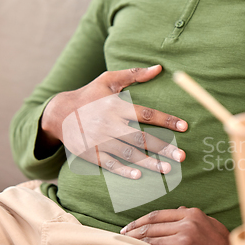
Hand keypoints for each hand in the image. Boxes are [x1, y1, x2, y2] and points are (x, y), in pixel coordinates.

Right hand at [38, 65, 187, 178]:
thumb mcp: (108, 79)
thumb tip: (159, 68)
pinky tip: (138, 176)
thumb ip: (134, 74)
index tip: (184, 127)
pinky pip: (110, 164)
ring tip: (167, 169)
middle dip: (162, 148)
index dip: (166, 120)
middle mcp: (108, 124)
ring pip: (128, 153)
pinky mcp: (90, 153)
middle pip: (140, 137)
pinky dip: (123, 171)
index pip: (145, 114)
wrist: (59, 114)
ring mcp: (99, 140)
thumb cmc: (90, 94)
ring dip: (148, 163)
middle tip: (182, 156)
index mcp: (115, 106)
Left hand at [121, 206, 229, 244]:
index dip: (140, 220)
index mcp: (192, 214)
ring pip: (151, 240)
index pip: (158, 215)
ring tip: (125, 244)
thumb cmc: (220, 243)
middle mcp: (186, 225)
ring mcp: (183, 240)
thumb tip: (179, 209)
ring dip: (135, 243)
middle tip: (122, 236)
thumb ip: (192, 215)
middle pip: (151, 227)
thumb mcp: (210, 223)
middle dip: (133, 232)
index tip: (129, 226)